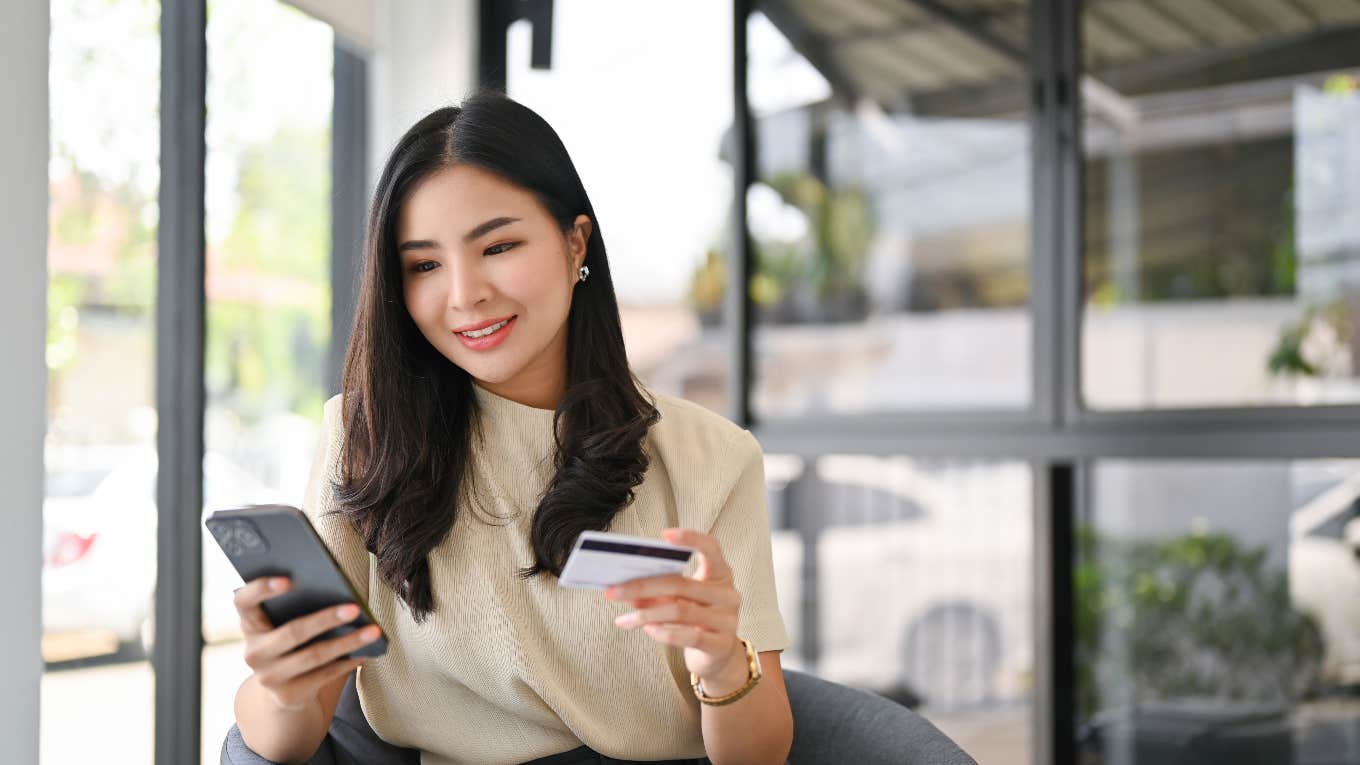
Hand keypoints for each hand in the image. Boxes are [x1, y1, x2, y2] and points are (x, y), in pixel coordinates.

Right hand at [233, 576, 381, 709]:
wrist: (281, 688)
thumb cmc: (291, 640)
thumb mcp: (284, 623)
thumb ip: (297, 606)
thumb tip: (336, 589)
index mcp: (249, 624)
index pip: (243, 602)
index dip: (261, 589)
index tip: (289, 579)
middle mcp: (253, 652)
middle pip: (291, 632)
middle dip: (325, 619)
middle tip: (354, 608)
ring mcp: (268, 677)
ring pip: (313, 656)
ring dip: (347, 642)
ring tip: (373, 631)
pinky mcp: (287, 695)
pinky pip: (324, 676)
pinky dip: (347, 662)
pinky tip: (366, 652)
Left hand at [605, 528, 746, 686]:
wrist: (717, 655)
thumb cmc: (696, 621)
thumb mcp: (679, 601)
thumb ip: (658, 592)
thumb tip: (626, 588)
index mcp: (720, 574)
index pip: (711, 548)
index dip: (691, 538)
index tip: (664, 535)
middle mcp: (727, 594)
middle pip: (681, 584)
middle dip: (642, 586)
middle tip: (614, 591)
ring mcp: (727, 620)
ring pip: (680, 610)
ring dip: (646, 614)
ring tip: (625, 619)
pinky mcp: (721, 644)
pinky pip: (690, 636)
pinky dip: (664, 633)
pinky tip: (647, 629)